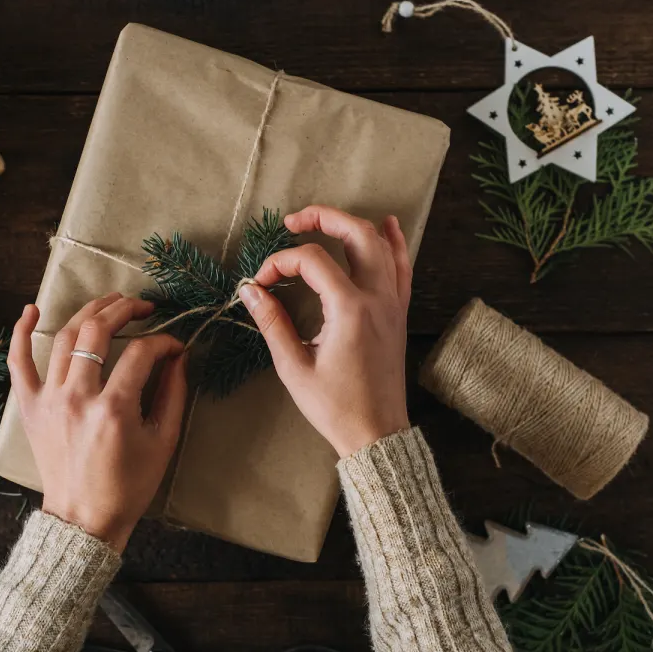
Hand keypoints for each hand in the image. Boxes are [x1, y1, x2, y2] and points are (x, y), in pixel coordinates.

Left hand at [8, 294, 187, 551]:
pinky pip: (19, 362)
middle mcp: (77, 398)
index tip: (175, 345)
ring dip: (89, 311)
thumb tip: (178, 356)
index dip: (163, 341)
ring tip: (110, 302)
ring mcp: (48, 400)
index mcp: (113, 409)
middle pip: (98, 332)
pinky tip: (31, 310)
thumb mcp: (162, 442)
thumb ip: (173, 394)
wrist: (84, 519)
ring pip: (65, 337)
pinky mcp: (30, 407)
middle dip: (125, 309)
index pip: (141, 353)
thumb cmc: (128, 486)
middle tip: (143, 306)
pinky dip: (21, 333)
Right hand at [238, 205, 412, 456]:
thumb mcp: (294, 367)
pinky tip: (389, 225)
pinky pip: (402, 267)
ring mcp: (393, 303)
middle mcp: (377, 297)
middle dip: (323, 218)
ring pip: (382, 245)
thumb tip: (250, 290)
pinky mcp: (398, 313)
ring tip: (326, 219)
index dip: (281, 263)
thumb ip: (272, 323)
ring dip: (353, 225)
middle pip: (356, 234)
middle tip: (293, 222)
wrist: (376, 433)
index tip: (260, 283)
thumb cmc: (335, 406)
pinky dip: (395, 243)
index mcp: (350, 309)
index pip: (313, 261)